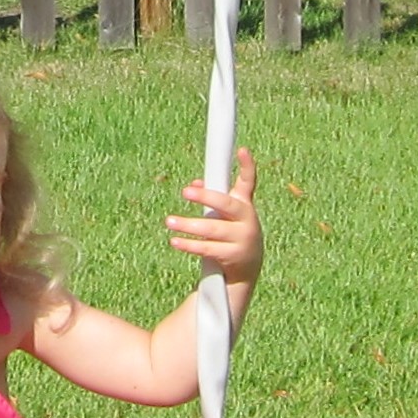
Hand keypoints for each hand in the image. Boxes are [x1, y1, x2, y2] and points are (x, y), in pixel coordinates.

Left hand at [166, 148, 261, 287]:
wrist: (248, 267)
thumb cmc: (232, 232)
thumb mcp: (226, 214)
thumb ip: (212, 198)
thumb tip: (193, 184)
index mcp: (245, 204)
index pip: (248, 181)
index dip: (247, 165)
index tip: (242, 150)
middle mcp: (247, 219)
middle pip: (226, 204)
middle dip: (206, 197)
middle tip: (185, 191)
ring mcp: (242, 238)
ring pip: (212, 229)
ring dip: (189, 225)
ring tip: (169, 221)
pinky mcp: (233, 256)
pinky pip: (207, 249)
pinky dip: (189, 245)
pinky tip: (175, 241)